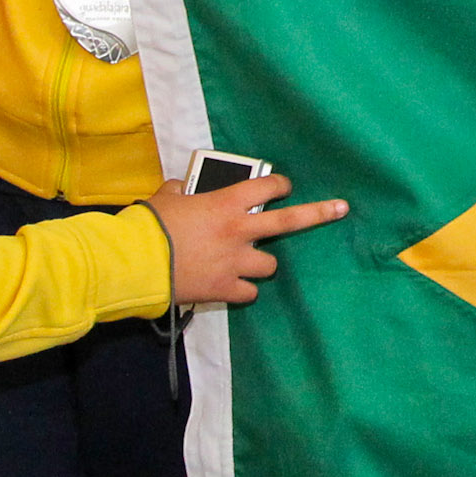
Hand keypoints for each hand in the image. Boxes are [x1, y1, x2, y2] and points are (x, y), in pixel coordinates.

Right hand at [150, 170, 349, 307]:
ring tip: (246, 263)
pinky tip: (231, 286)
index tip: (284, 186)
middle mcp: (239, 231)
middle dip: (319, 213)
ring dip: (262, 263)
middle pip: (289, 221)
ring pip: (270, 265)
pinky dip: (242, 289)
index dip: (279, 184)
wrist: (135, 263)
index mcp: (226, 204)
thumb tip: (179, 191)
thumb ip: (179, 193)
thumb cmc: (148, 226)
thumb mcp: (165, 199)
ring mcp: (235, 262)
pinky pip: (249, 292)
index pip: (266, 187)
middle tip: (340, 209)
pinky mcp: (225, 289)